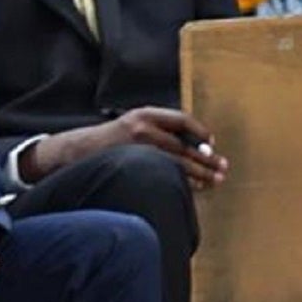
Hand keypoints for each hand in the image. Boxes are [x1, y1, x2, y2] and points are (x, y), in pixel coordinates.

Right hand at [34, 106, 228, 188]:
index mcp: (144, 115)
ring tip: (216, 180)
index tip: (211, 143)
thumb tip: (196, 147)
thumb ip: (159, 131)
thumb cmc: (111, 140)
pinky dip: (183, 182)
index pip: (181, 119)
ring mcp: (137, 149)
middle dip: (207, 158)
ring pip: (178, 163)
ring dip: (200, 173)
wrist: (78, 152)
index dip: (200, 131)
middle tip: (223, 167)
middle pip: (183, 145)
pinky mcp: (134, 167)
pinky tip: (195, 187)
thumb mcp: (133, 125)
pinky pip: (166, 175)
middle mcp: (142, 129)